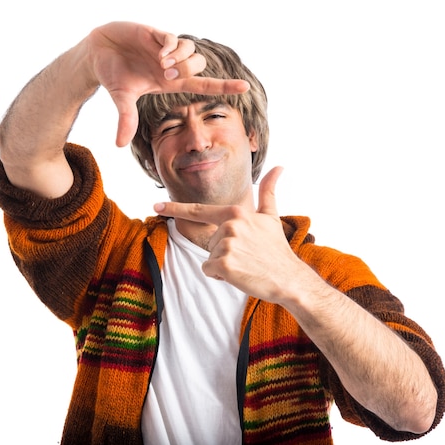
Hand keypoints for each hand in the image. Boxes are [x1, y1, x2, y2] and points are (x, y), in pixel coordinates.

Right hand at [86, 22, 249, 145]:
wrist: (97, 53)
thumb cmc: (112, 75)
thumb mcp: (121, 99)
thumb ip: (125, 119)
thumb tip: (119, 145)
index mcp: (169, 82)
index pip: (203, 85)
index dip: (225, 86)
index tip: (245, 87)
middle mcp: (171, 65)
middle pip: (199, 66)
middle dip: (187, 70)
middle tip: (166, 74)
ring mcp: (165, 49)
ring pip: (191, 50)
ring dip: (180, 59)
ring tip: (160, 63)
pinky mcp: (156, 34)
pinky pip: (174, 39)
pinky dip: (171, 47)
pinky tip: (157, 52)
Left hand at [154, 167, 305, 300]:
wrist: (288, 278)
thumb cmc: (277, 249)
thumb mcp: (270, 216)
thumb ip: (268, 191)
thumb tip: (278, 167)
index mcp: (235, 213)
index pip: (199, 210)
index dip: (175, 208)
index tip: (156, 205)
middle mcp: (229, 226)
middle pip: (209, 242)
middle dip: (223, 252)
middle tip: (246, 256)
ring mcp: (226, 245)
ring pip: (209, 257)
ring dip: (223, 265)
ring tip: (245, 264)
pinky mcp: (224, 265)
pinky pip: (209, 270)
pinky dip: (221, 276)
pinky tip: (241, 274)